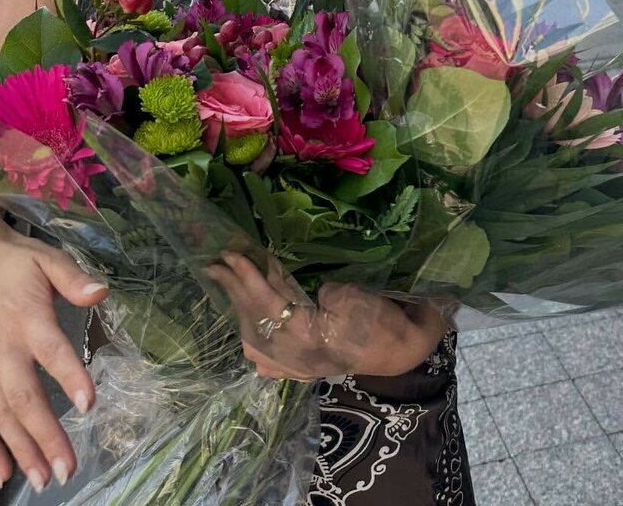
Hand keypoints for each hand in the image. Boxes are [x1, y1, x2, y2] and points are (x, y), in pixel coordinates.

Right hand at [0, 221, 108, 491]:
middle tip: (67, 468)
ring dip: (21, 449)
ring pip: (0, 415)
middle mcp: (1, 347)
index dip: (70, 376)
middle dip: (46, 435)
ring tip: (44, 478)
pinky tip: (3, 471)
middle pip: (24, 397)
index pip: (51, 351)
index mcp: (27, 317)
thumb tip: (101, 292)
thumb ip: (74, 278)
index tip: (89, 403)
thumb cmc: (15, 261)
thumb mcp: (49, 259)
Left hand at [207, 253, 446, 380]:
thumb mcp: (352, 297)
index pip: (267, 303)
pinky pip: (268, 358)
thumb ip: (321, 294)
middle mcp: (295, 357)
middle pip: (254, 321)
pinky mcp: (305, 368)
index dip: (247, 278)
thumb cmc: (382, 321)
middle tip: (216, 265)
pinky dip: (255, 340)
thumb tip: (308, 295)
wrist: (405, 349)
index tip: (230, 255)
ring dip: (241, 311)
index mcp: (306, 338)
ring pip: (256, 340)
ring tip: (231, 286)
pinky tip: (248, 333)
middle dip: (235, 291)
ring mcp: (298, 366)